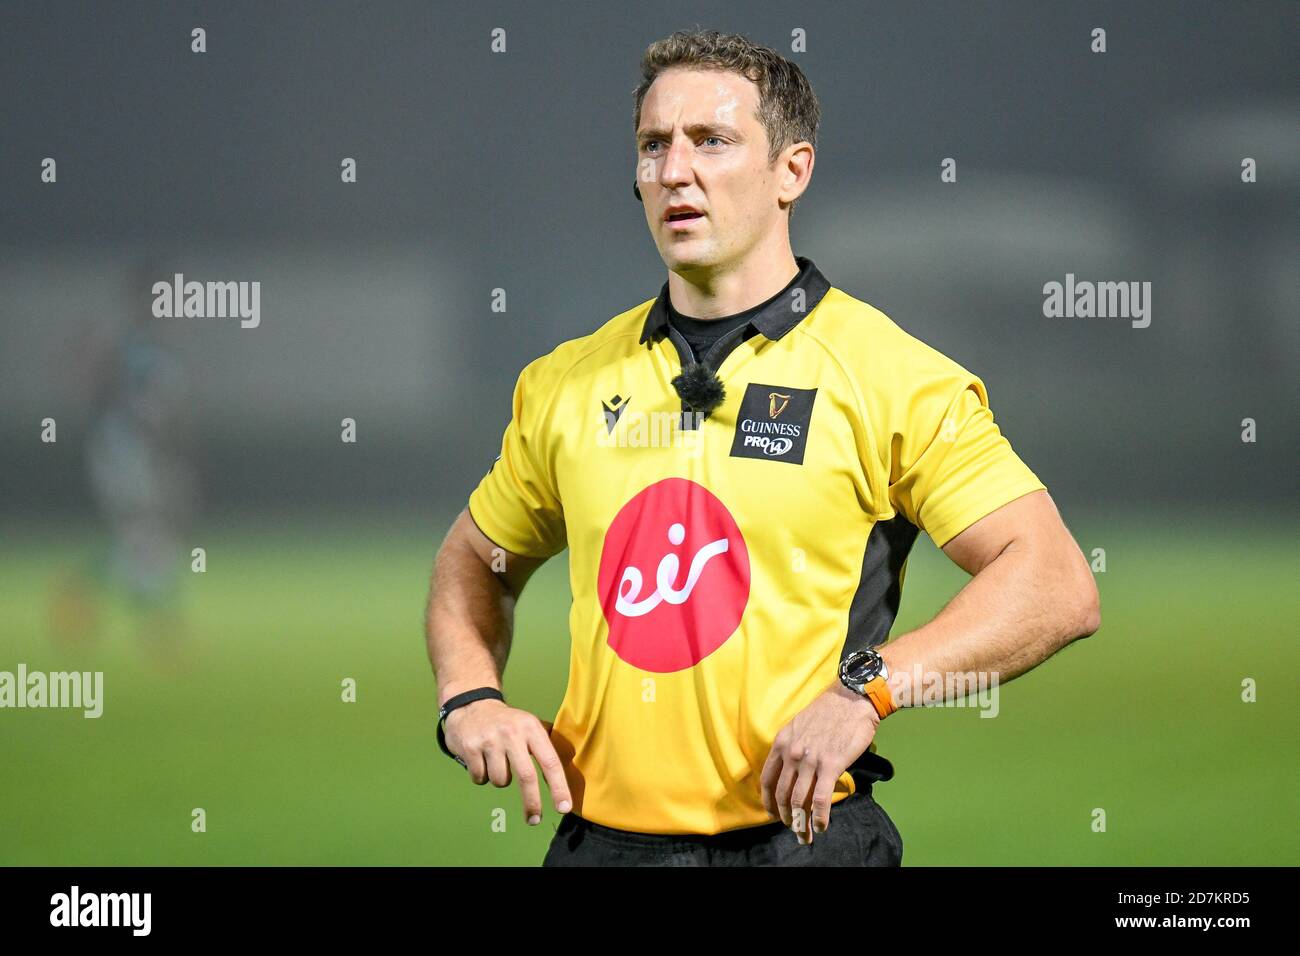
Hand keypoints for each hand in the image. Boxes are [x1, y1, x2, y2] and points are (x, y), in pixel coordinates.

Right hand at [443, 699, 572, 825]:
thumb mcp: (529, 723)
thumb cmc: (507, 722)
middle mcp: (512, 733)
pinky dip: (482, 775)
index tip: (564, 807)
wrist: (470, 704)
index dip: (559, 787)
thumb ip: (546, 744)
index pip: (550, 761)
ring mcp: (489, 740)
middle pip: (527, 776)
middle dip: (532, 802)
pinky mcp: (470, 747)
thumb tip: (567, 771)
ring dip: (500, 780)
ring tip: (496, 762)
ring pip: (501, 780)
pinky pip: (480, 778)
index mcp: (531, 727)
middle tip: (534, 819)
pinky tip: (481, 759)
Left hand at [759, 683, 880, 843]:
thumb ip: (793, 748)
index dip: (768, 801)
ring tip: (805, 835)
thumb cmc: (829, 711)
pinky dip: (819, 817)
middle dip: (784, 816)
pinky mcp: (831, 765)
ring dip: (800, 823)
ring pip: (799, 800)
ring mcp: (810, 760)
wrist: (852, 699)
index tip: (773, 813)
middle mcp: (792, 753)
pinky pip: (820, 799)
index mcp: (782, 743)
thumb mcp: (800, 726)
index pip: (767, 779)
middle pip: (781, 794)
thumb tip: (793, 772)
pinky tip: (820, 827)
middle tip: (791, 828)